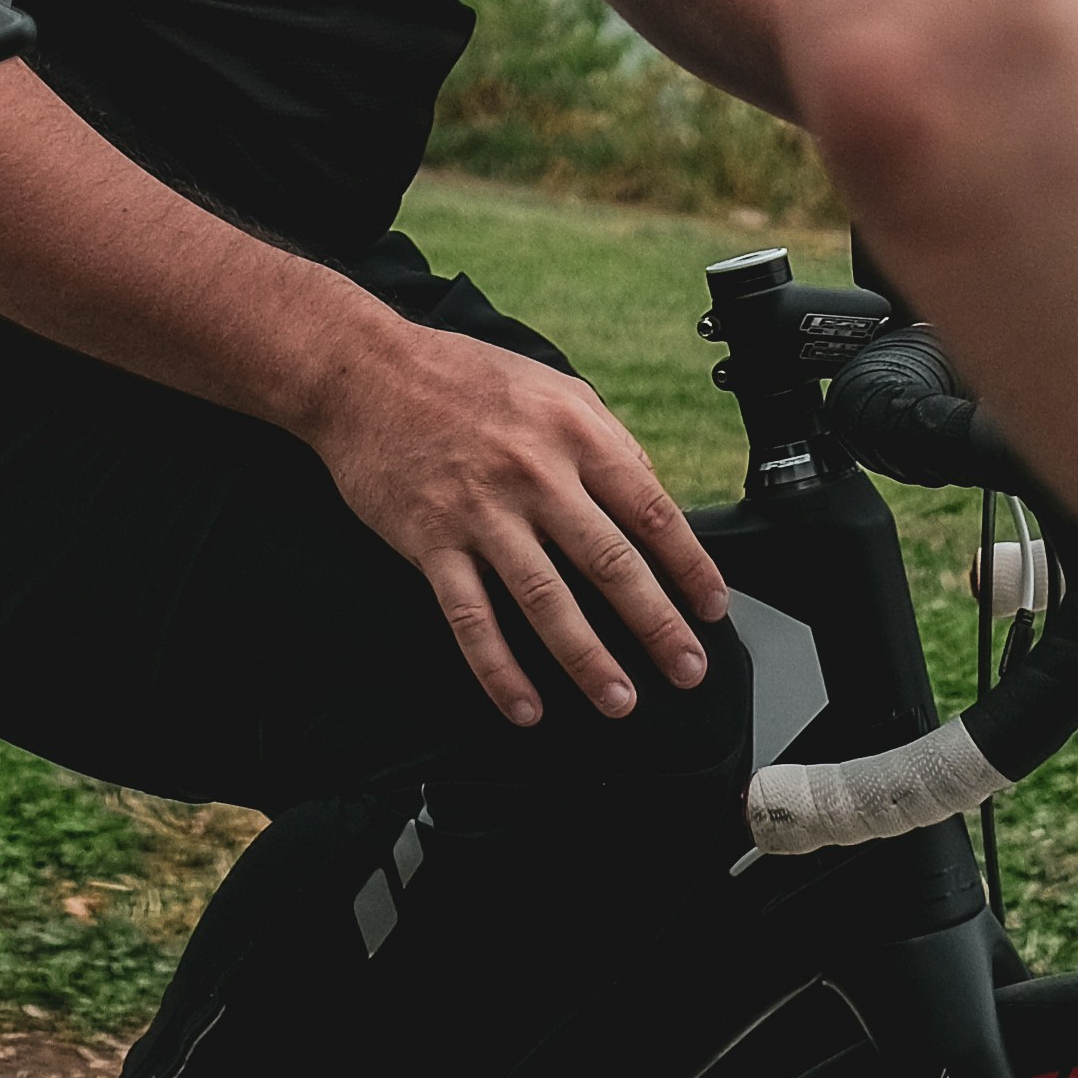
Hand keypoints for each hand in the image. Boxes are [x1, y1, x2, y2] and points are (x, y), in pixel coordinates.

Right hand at [306, 317, 730, 731]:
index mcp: (572, 432)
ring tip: (618, 700)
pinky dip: (499, 669)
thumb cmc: (463, 376)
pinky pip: (471, 618)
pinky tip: (524, 706)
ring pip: (546, 600)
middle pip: (610, 562)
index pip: (650, 510)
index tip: (713, 609)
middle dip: (657, 625)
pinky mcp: (431, 541)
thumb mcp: (551, 385)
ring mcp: (480, 511)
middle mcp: (533, 473)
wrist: (365, 371)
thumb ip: (605, 437)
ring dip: (587, 659)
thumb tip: (652, 490)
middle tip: (686, 670)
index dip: (690, 566)